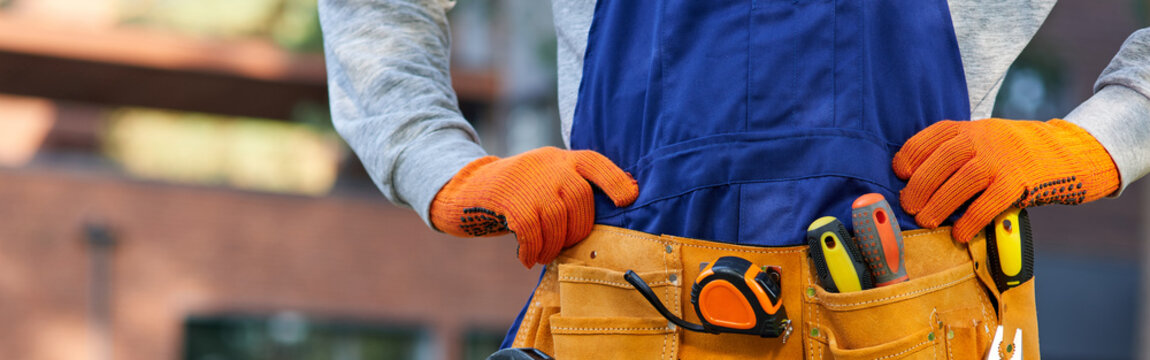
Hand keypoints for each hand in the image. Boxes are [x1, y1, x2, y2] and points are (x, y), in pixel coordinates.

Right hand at [430, 147, 637, 267]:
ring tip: (541, 255)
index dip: (614, 180)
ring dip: (551, 245)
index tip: (628, 199)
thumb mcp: (543, 180)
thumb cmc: (514, 194)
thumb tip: (592, 228)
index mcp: (561, 159)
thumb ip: (567, 192)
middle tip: (561, 247)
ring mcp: (529, 179)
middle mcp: (549, 164)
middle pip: (579, 200)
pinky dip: (531, 249)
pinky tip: (525, 257)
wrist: (467, 189)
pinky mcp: (509, 197)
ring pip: (556, 218)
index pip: (595, 163)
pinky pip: (530, 230)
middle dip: (575, 232)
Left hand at [892, 119, 1118, 241]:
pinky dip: (971, 220)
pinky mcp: (1020, 182)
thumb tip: (916, 183)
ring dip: (939, 203)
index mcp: (971, 127)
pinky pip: (990, 203)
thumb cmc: (1014, 154)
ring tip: (925, 221)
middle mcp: (985, 138)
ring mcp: (1003, 159)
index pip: (934, 135)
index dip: (911, 154)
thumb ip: (957, 151)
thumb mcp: (985, 139)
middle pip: (943, 158)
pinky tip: (959, 233)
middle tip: (908, 206)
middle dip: (920, 185)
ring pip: (963, 179)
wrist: (1067, 154)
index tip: (899, 173)